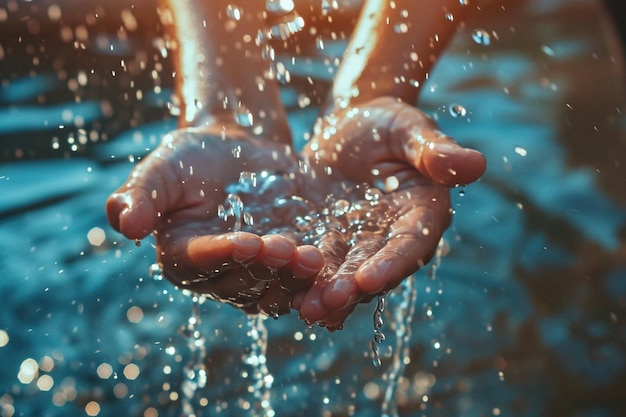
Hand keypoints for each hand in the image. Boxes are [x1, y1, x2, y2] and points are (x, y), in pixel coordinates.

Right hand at [105, 124, 323, 316]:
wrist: (239, 148)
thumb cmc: (194, 156)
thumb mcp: (164, 167)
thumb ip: (141, 193)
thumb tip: (126, 225)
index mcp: (184, 257)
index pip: (201, 263)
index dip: (223, 256)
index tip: (246, 242)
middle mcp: (220, 276)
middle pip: (243, 283)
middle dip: (265, 268)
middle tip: (286, 248)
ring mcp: (258, 275)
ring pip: (276, 290)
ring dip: (295, 280)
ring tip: (314, 259)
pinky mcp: (290, 267)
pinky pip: (305, 283)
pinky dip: (319, 283)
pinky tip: (335, 271)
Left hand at [294, 97, 485, 329]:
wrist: (352, 126)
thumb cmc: (389, 124)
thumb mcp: (411, 130)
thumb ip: (435, 151)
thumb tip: (477, 163)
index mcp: (421, 215)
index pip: (410, 245)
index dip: (391, 263)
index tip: (369, 279)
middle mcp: (391, 238)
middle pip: (373, 270)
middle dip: (351, 289)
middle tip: (328, 304)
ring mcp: (357, 244)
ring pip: (342, 275)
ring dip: (325, 294)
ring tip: (306, 309)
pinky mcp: (328, 240)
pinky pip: (315, 262)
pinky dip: (302, 277)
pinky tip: (285, 291)